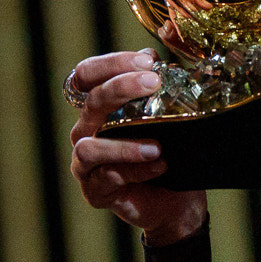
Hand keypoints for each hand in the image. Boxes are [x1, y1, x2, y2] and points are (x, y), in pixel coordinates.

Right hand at [67, 49, 207, 246]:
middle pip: (91, 102)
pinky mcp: (95, 191)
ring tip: (157, 145)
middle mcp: (86, 132)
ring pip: (88, 146)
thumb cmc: (166, 155)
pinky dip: (136, 170)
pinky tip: (160, 165)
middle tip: (153, 82)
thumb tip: (159, 57)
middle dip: (122, 87)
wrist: (174, 203)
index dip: (111, 63)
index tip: (146, 61)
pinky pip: (109, 177)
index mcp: (98, 109)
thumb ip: (159, 90)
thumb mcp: (167, 118)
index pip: (87, 75)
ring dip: (124, 144)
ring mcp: (86, 164)